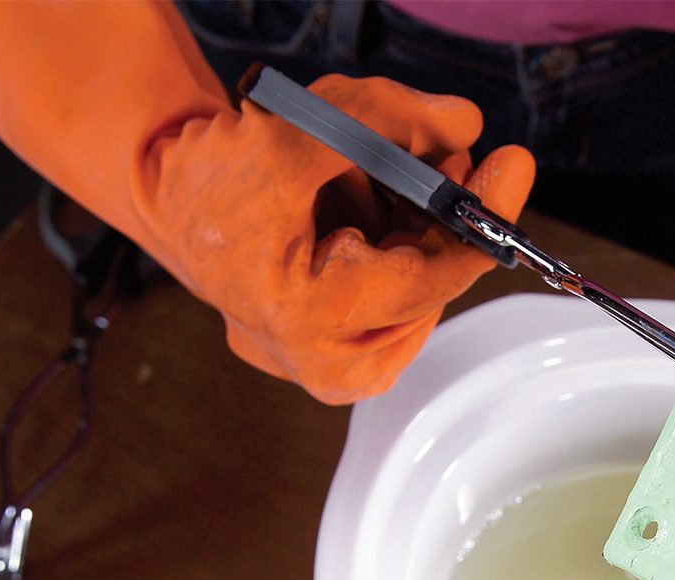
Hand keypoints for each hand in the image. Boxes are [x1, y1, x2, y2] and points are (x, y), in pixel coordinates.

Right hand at [0, 1, 532, 404]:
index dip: (476, 222)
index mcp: (297, 313)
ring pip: (412, 310)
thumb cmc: (216, 168)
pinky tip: (384, 222)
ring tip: (405, 187)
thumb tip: (465, 126)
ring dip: (423, 244)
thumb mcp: (299, 128)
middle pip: (423, 299)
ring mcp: (311, 362)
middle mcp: (306, 356)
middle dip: (449, 226)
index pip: (421, 281)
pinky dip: (400, 263)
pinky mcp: (317, 355)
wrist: (163, 194)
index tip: (512, 171)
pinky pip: (389, 317)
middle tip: (465, 166)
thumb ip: (385, 121)